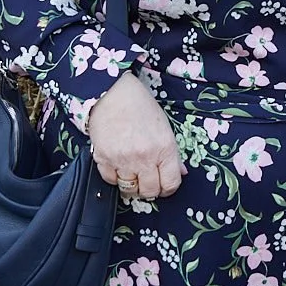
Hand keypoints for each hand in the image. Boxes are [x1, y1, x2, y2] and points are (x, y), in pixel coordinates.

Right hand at [85, 72, 185, 199]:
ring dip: (132, 183)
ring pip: (129, 189)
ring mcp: (123, 160)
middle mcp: (145, 157)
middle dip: (150, 189)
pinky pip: (110, 181)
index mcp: (164, 149)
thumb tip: (181, 172)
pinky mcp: (104, 159)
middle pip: (149, 192)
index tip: (164, 185)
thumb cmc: (141, 107)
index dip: (168, 188)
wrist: (113, 94)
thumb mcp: (165, 128)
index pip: (171, 184)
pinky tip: (118, 165)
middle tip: (148, 180)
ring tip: (133, 171)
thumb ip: (173, 154)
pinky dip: (114, 177)